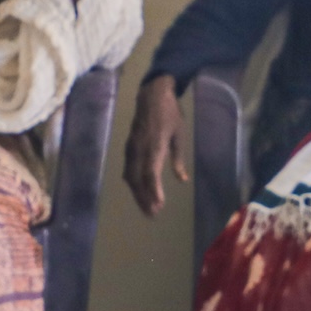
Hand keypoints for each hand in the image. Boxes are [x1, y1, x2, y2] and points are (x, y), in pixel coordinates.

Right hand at [126, 79, 188, 216]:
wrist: (151, 95)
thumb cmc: (170, 113)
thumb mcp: (179, 134)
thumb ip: (178, 158)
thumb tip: (182, 179)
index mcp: (155, 145)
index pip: (152, 173)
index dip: (154, 191)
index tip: (158, 205)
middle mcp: (140, 149)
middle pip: (138, 179)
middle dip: (144, 198)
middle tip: (152, 215)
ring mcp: (132, 148)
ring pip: (131, 176)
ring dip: (138, 193)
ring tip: (146, 208)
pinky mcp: (128, 147)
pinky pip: (128, 169)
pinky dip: (133, 183)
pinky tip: (138, 192)